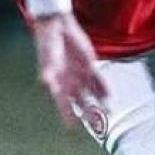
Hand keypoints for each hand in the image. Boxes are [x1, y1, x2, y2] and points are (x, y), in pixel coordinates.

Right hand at [29, 11, 107, 127]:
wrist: (57, 27)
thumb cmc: (48, 43)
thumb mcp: (48, 56)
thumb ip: (48, 69)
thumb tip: (44, 80)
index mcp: (57, 82)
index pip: (63, 103)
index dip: (67, 114)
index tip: (72, 126)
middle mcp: (69, 82)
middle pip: (80, 102)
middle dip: (88, 114)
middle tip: (97, 126)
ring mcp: (80, 75)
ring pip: (91, 93)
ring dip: (99, 103)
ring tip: (109, 113)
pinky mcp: (89, 66)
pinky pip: (98, 80)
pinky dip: (104, 88)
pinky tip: (110, 96)